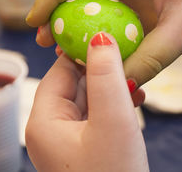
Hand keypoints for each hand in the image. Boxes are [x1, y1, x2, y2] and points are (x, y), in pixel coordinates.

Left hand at [25, 32, 148, 171]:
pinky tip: (136, 100)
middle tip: (129, 53)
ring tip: (137, 78)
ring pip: (89, 99)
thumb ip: (105, 74)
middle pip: (75, 83)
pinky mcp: (85, 148)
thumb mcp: (113, 118)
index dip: (83, 50)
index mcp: (45, 120)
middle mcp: (51, 129)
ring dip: (112, 87)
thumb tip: (99, 35)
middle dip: (102, 69)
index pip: (60, 70)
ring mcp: (68, 141)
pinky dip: (114, 105)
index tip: (108, 33)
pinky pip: (97, 116)